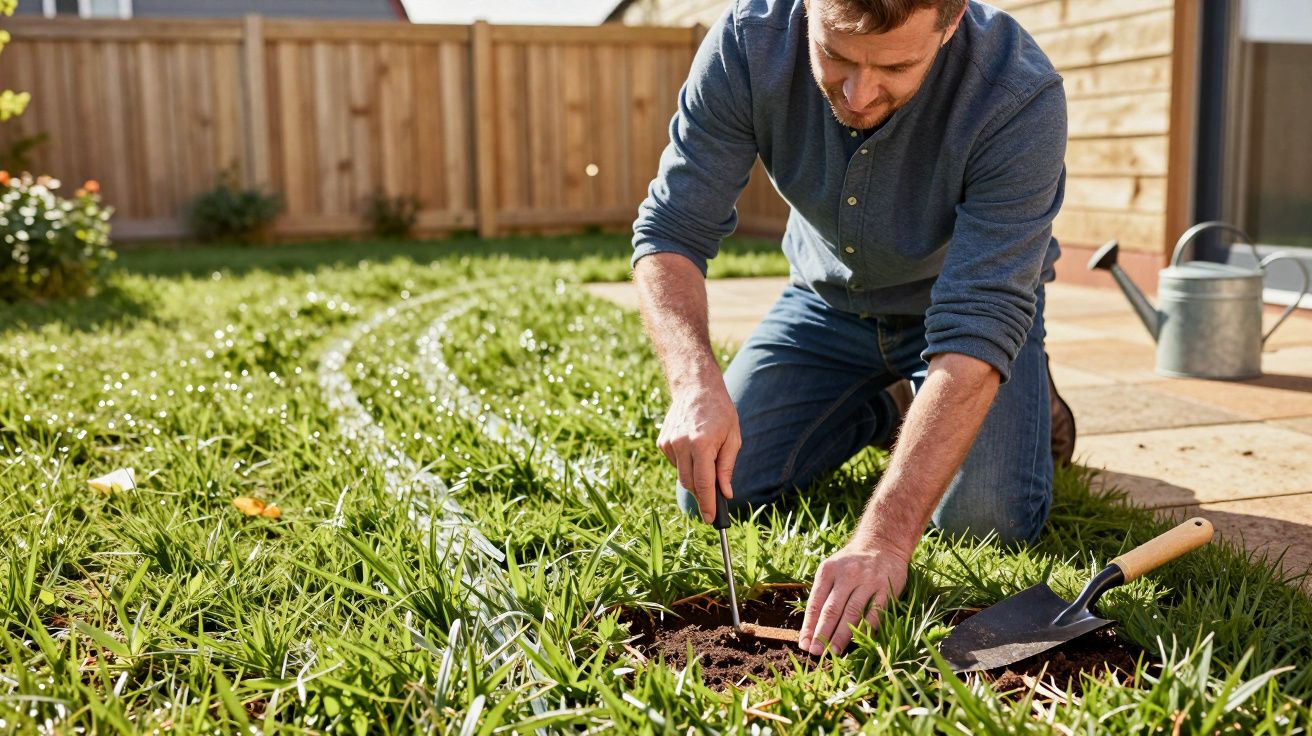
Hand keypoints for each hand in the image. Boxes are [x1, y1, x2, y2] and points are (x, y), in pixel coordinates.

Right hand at [657, 381, 741, 523]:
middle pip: (690, 484)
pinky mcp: (662, 442)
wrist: (695, 387)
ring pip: (681, 475)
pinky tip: (693, 448)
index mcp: (701, 445)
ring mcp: (669, 444)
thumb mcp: (733, 438)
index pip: (703, 484)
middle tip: (714, 496)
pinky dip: (686, 464)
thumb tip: (725, 493)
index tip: (711, 519)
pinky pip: (675, 464)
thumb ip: (727, 467)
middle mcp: (681, 445)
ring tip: (706, 456)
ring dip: (694, 477)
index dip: (707, 504)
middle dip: (701, 494)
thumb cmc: (720, 412)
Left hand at [798, 541, 908, 654]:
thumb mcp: (831, 570)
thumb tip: (810, 628)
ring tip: (835, 651)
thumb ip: (822, 594)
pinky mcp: (886, 588)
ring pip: (853, 612)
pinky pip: (875, 612)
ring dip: (842, 634)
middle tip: (816, 652)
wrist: (882, 544)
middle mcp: (847, 575)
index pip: (815, 603)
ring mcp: (868, 581)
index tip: (804, 643)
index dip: (809, 625)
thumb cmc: (851, 563)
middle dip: (822, 633)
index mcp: (828, 571)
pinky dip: (867, 628)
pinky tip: (860, 641)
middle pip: (832, 609)